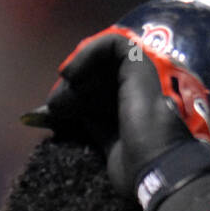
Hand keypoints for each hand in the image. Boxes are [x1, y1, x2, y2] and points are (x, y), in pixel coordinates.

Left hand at [22, 26, 209, 200]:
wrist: (155, 166)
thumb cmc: (135, 166)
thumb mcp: (106, 144)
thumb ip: (92, 123)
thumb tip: (64, 108)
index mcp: (130, 110)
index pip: (97, 94)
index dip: (74, 98)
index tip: (54, 112)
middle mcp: (136, 91)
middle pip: (98, 76)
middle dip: (72, 87)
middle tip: (54, 104)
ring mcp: (139, 76)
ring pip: (104, 58)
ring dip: (79, 68)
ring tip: (64, 86)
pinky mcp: (139, 63)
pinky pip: (112, 43)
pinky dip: (88, 53)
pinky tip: (71, 73)